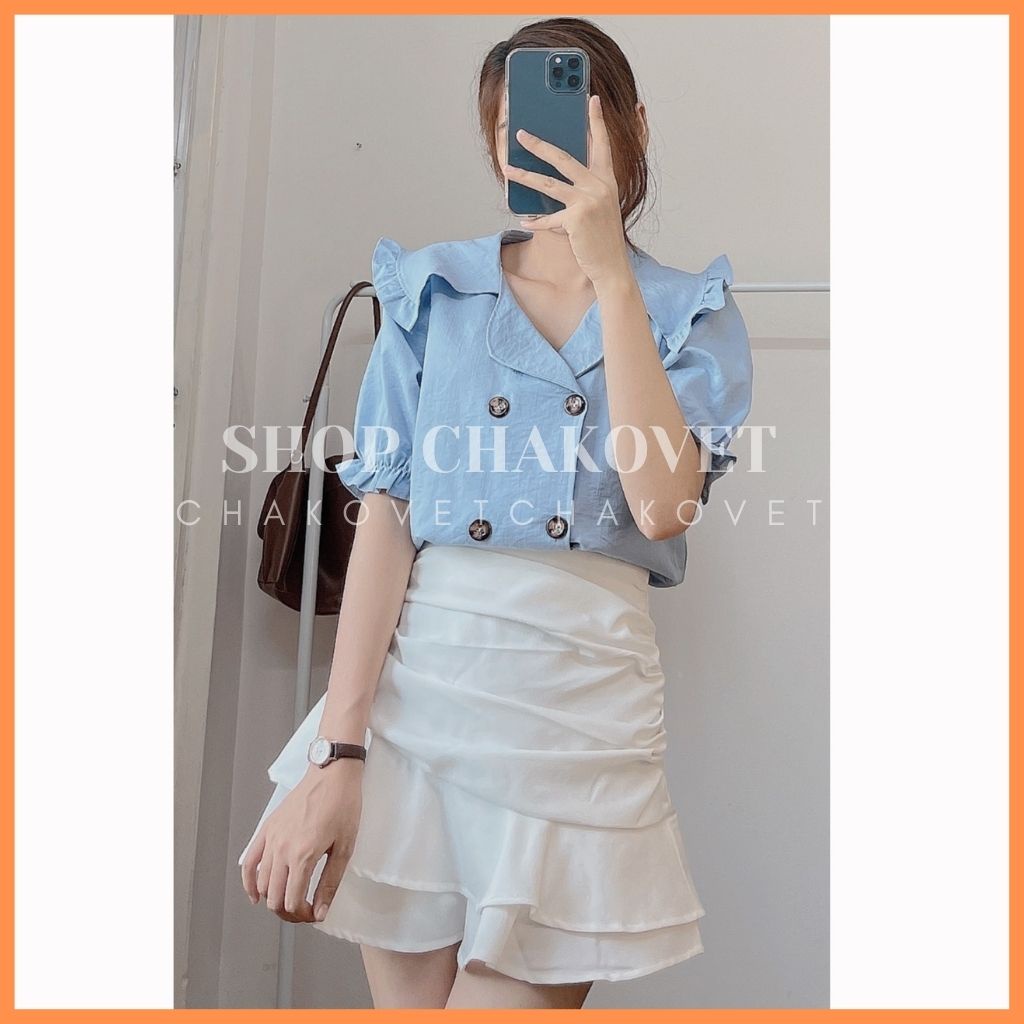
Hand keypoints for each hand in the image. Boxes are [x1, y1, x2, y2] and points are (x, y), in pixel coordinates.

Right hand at [240, 759, 362, 923]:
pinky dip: (249, 882)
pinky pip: (249, 861)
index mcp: (303, 855)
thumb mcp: (344, 847)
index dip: (302, 915)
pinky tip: (256, 894)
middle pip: (274, 898)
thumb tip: (320, 911)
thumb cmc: (343, 805)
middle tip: (304, 911)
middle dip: (288, 912)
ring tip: (288, 901)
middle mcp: (282, 849)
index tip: (314, 913)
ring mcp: (271, 839)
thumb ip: (330, 883)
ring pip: (261, 884)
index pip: (292, 902)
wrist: (332, 773)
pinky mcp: (267, 829)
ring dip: (272, 899)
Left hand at [502, 94, 632, 288]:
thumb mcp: (598, 208)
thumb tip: (552, 179)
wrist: (611, 266)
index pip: (602, 144)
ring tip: (507, 169)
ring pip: (548, 184)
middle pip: (564, 158)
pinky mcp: (576, 219)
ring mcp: (588, 201)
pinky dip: (536, 221)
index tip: (592, 99)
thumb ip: (583, 190)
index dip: (597, 121)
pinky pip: (548, 218)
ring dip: (524, 177)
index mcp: (607, 180)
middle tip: (521, 134)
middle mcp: (599, 186)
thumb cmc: (602, 238)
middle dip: (539, 145)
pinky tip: (525, 220)